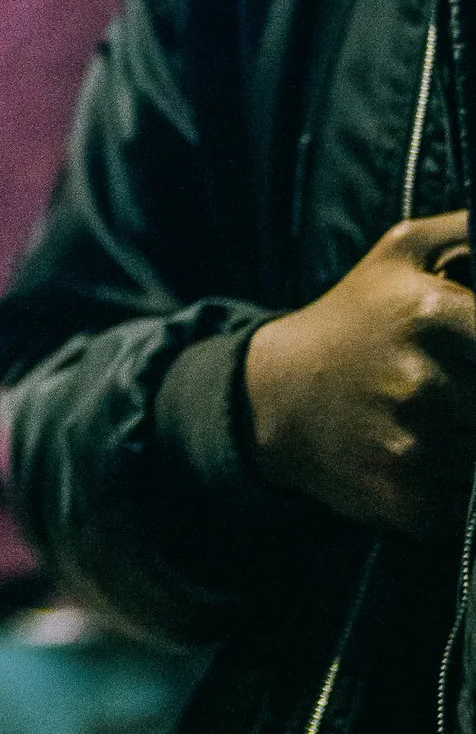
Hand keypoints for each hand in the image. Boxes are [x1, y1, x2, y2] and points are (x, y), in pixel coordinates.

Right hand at [244, 213, 475, 536]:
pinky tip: (429, 458)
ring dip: (471, 441)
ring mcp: (412, 445)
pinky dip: (457, 486)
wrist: (276, 395)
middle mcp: (422, 381)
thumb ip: (469, 230)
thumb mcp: (403, 253)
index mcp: (432, 313)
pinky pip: (467, 502)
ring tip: (442, 419)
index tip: (474, 360)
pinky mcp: (405, 499)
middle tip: (458, 386)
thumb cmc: (356, 319)